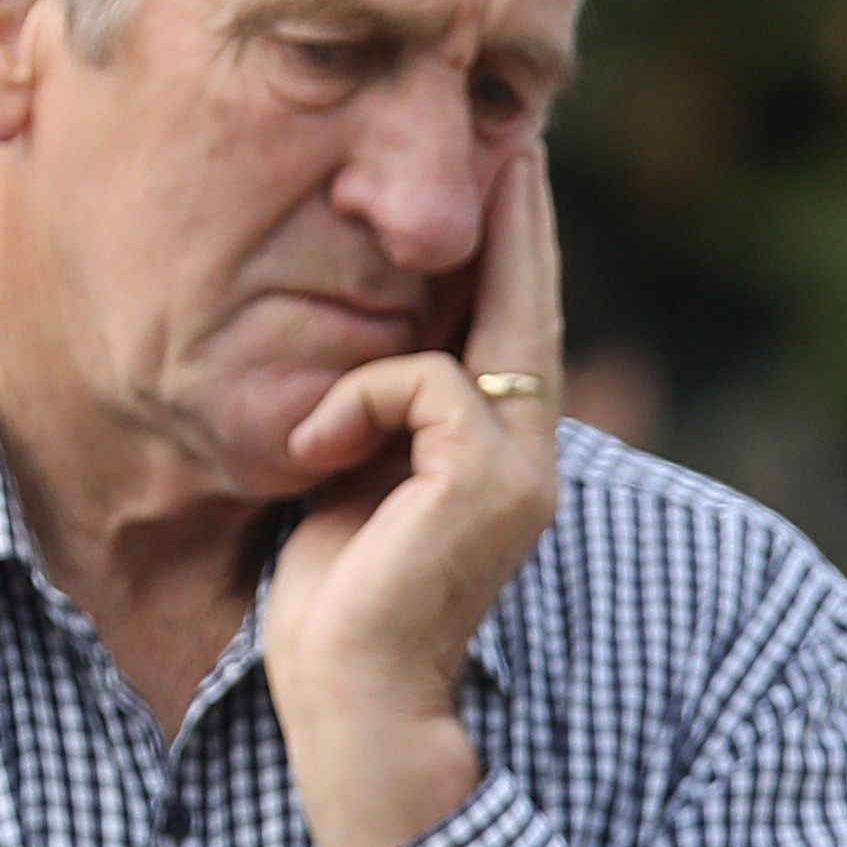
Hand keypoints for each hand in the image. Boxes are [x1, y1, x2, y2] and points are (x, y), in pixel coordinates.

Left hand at [256, 146, 566, 846]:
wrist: (353, 703)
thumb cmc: (335, 604)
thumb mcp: (355, 477)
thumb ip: (383, 413)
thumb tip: (368, 339)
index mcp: (504, 454)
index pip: (515, 324)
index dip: (513, 245)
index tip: (504, 175)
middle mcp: (532, 453)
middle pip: (530, 302)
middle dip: (518, 218)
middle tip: (515, 144)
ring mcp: (520, 467)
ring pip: (475, 333)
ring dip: (380, 355)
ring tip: (318, 433)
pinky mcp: (488, 479)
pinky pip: (423, 379)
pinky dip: (358, 401)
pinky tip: (314, 450)